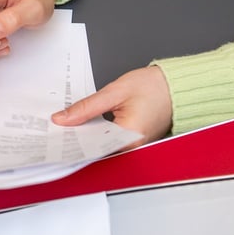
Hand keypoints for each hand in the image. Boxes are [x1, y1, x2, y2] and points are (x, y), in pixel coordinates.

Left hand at [52, 66, 173, 149]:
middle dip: (77, 140)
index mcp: (130, 136)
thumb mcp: (115, 91)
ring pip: (103, 147)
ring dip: (86, 138)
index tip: (56, 137)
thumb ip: (87, 107)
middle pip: (97, 149)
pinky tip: (86, 128)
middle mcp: (134, 147)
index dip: (72, 142)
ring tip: (68, 129)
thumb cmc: (155, 86)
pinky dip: (98, 136)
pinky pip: (112, 142)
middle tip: (57, 131)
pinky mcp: (136, 141)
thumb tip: (63, 118)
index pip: (92, 147)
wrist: (178, 85)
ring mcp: (136, 146)